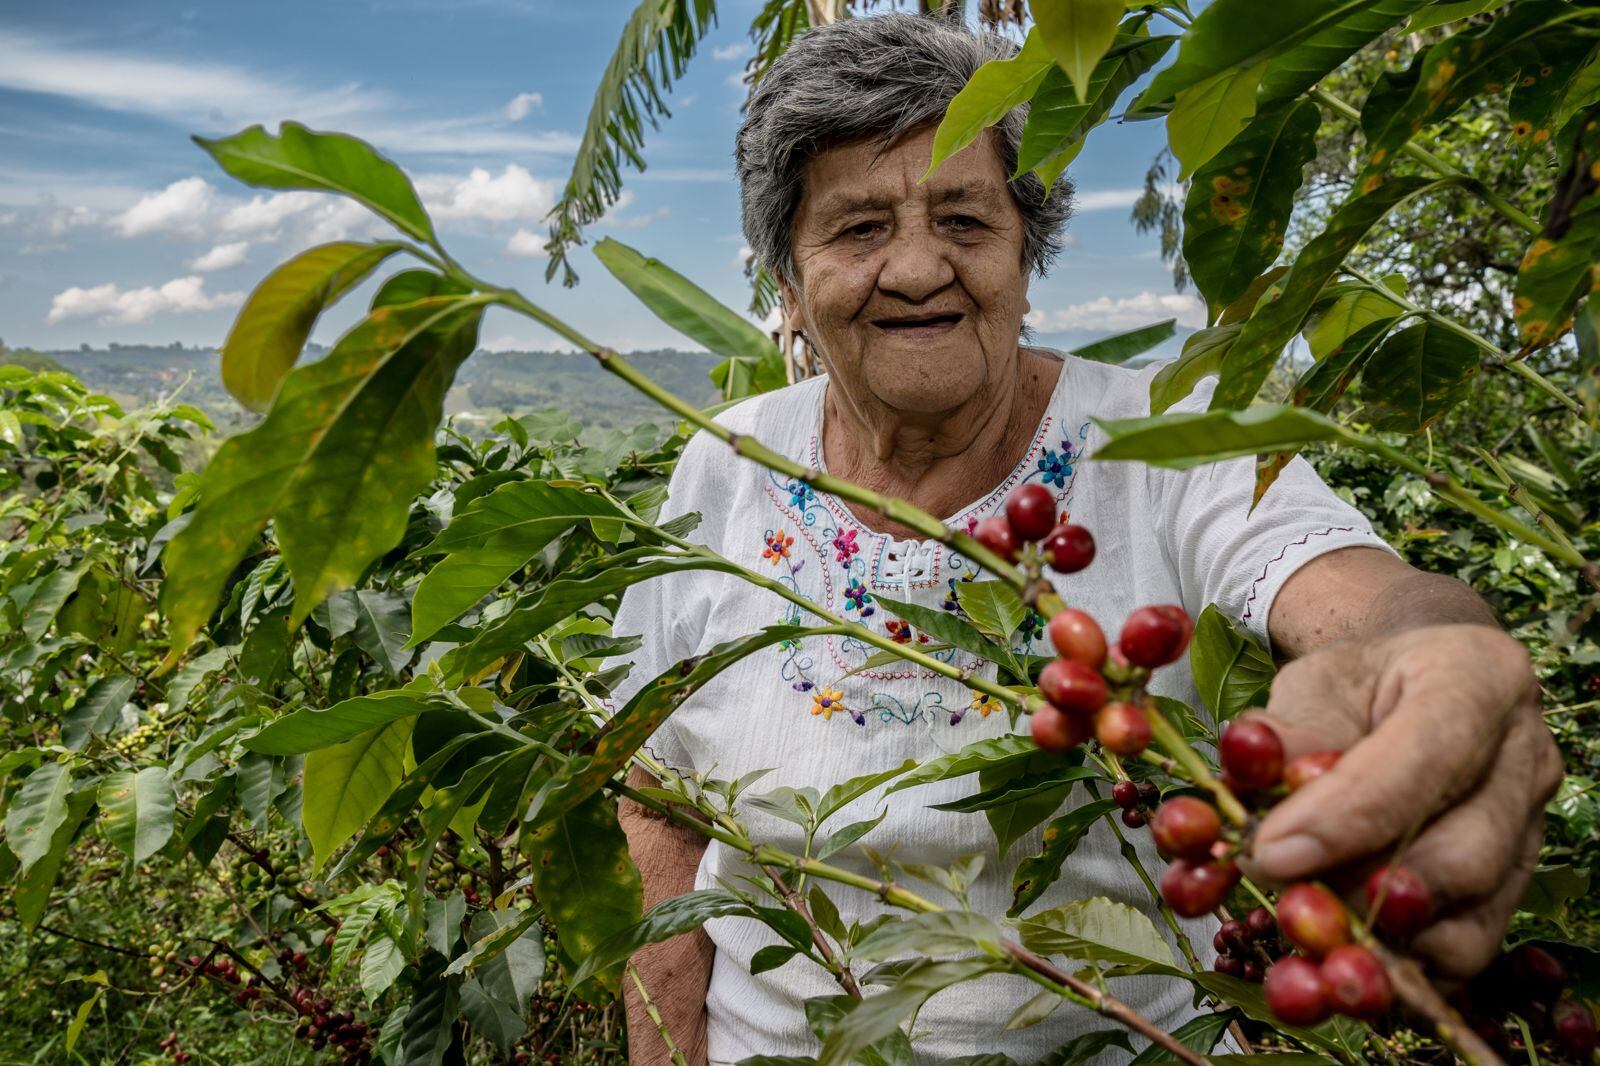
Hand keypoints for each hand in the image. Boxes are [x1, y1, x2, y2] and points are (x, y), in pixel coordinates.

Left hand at [1243, 623, 1562, 977]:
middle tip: (1278, 893)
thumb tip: (1248, 777)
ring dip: (1378, 938)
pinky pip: (1466, 948)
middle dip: (1361, 890)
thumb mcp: (1315, 683)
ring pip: (1471, 915)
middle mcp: (1526, 758)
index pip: (1426, 756)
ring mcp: (1530, 830)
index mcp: (1480, 679)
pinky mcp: (1514, 887)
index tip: (1271, 852)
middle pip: (1464, 854)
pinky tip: (1338, 952)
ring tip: (1304, 923)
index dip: (1347, 816)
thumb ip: (1286, 732)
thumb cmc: (1360, 685)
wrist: (1408, 690)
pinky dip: (1399, 963)